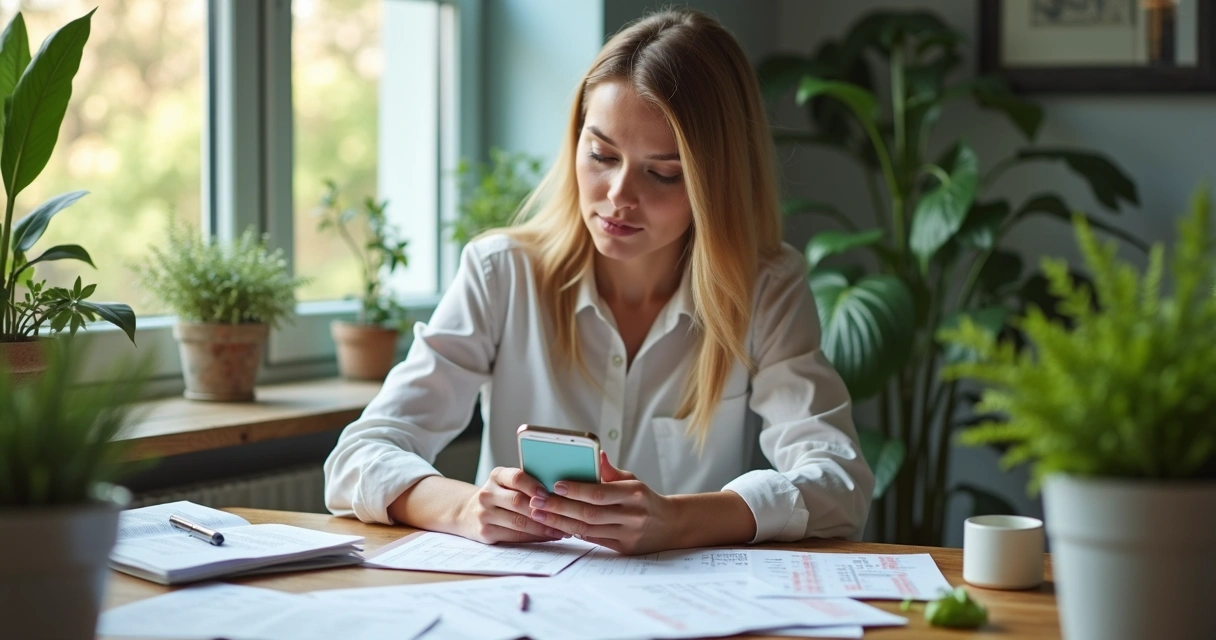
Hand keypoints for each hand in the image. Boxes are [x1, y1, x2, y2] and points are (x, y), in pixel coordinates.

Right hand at [456, 467, 567, 543]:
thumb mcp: (507, 483)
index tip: (550, 493)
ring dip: (543, 527)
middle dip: (543, 510)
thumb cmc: (500, 495)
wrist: (468, 512)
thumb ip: (528, 483)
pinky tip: (548, 537)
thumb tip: (560, 491)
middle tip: (564, 515)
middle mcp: (487, 494)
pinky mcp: (485, 533)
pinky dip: (534, 537)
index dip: (534, 486)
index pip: (516, 477)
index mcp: (496, 476)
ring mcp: (484, 514)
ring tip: (561, 530)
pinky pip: (514, 536)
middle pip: (518, 501)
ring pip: (519, 522)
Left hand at [528, 451, 679, 553]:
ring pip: (587, 529)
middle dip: (559, 507)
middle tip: (537, 501)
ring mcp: (628, 535)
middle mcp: (632, 515)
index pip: (599, 493)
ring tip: (539, 514)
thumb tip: (596, 453)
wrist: (670, 526)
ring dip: (560, 522)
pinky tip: (556, 525)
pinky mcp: (623, 549)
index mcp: (635, 493)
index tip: (554, 485)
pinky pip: (592, 540)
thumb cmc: (644, 498)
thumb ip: (610, 471)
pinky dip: (573, 532)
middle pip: (589, 513)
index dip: (575, 490)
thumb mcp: (632, 480)